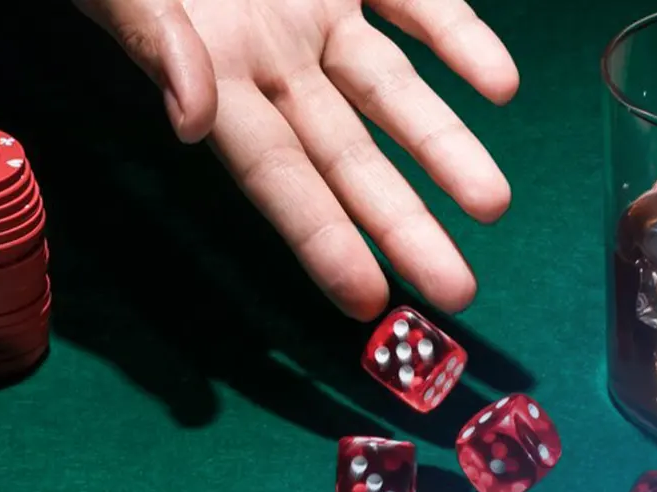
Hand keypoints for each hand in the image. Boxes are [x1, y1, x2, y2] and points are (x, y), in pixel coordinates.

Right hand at [73, 0, 519, 320]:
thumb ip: (154, 35)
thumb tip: (191, 118)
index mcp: (208, 72)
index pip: (274, 174)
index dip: (320, 237)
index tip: (367, 299)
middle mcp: (270, 57)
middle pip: (346, 155)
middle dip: (401, 223)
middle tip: (457, 290)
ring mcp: (314, 11)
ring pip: (390, 91)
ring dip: (442, 144)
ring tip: (494, 206)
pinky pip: (416, 6)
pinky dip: (459, 39)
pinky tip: (501, 86)